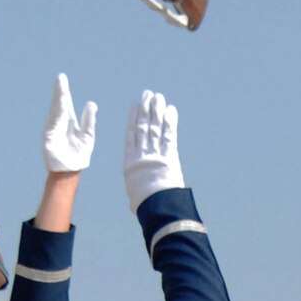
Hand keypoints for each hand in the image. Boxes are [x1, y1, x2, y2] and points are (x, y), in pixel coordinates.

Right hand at [42, 73, 96, 172]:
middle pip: (59, 104)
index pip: (66, 103)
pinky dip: (56, 113)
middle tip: (61, 77)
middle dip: (60, 91)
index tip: (63, 79)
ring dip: (58, 99)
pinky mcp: (48, 136)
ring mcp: (52, 128)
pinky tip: (61, 104)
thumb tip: (91, 104)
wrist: (69, 171)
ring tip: (61, 87)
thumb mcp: (87, 136)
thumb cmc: (78, 155)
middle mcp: (59, 123)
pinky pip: (53, 122)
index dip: (65, 92)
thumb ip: (89, 120)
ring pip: (56, 111)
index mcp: (69, 121)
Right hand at [123, 89, 183, 212]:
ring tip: (158, 97)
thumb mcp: (134, 195)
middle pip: (143, 127)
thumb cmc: (144, 205)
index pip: (131, 135)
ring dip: (157, 111)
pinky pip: (169, 135)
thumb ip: (136, 185)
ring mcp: (155, 153)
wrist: (156, 205)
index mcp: (130, 162)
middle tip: (148, 94)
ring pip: (155, 127)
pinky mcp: (169, 155)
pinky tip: (170, 110)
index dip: (133, 118)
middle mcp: (141, 154)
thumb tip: (136, 191)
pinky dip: (170, 121)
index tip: (135, 106)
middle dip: (146, 109)